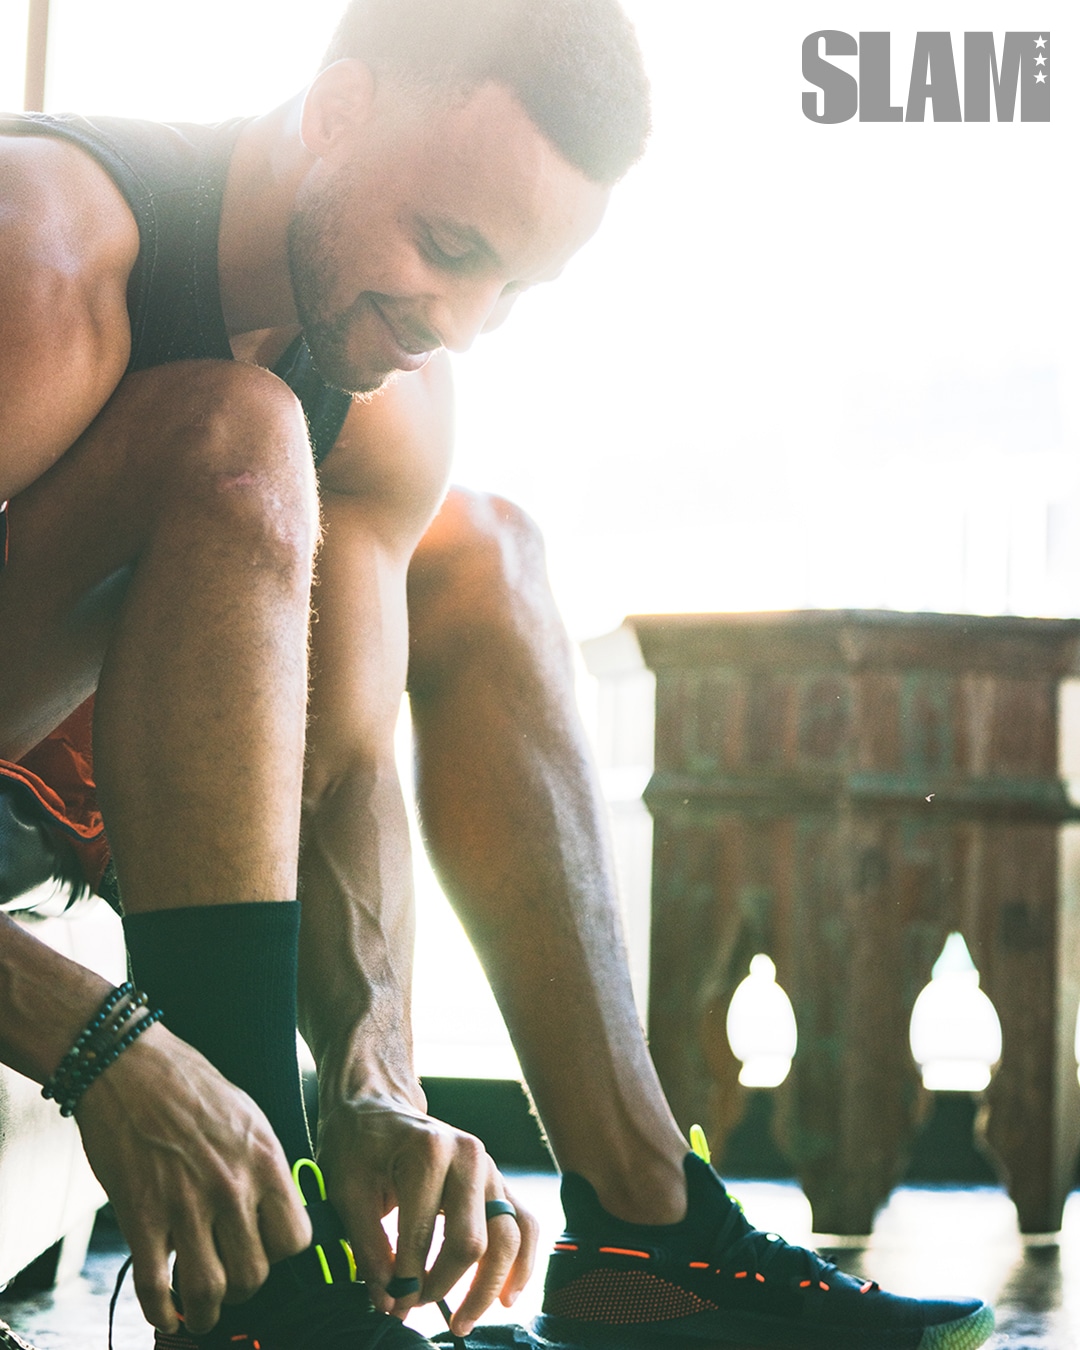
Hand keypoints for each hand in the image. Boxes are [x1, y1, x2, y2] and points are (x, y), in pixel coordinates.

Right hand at [75, 1023, 311, 1334]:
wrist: (129, 1065)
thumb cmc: (190, 1086)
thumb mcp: (248, 1116)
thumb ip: (262, 1164)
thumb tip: (272, 1208)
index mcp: (264, 1160)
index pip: (296, 1238)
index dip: (282, 1255)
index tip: (266, 1255)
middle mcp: (231, 1186)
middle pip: (255, 1273)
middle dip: (245, 1288)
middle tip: (231, 1282)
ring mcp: (186, 1204)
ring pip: (209, 1290)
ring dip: (205, 1312)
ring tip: (200, 1312)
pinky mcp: (142, 1215)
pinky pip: (154, 1285)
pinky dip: (159, 1311)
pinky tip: (162, 1311)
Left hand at [317, 1091, 537, 1336]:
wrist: (377, 1105)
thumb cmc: (357, 1144)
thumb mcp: (346, 1190)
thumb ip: (368, 1247)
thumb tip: (389, 1299)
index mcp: (428, 1151)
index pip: (422, 1236)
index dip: (405, 1281)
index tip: (389, 1303)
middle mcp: (469, 1155)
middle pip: (471, 1242)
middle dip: (442, 1286)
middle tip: (413, 1306)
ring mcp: (490, 1167)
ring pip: (507, 1238)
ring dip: (488, 1288)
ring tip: (461, 1321)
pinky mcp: (499, 1180)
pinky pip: (525, 1225)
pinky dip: (523, 1263)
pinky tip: (509, 1295)